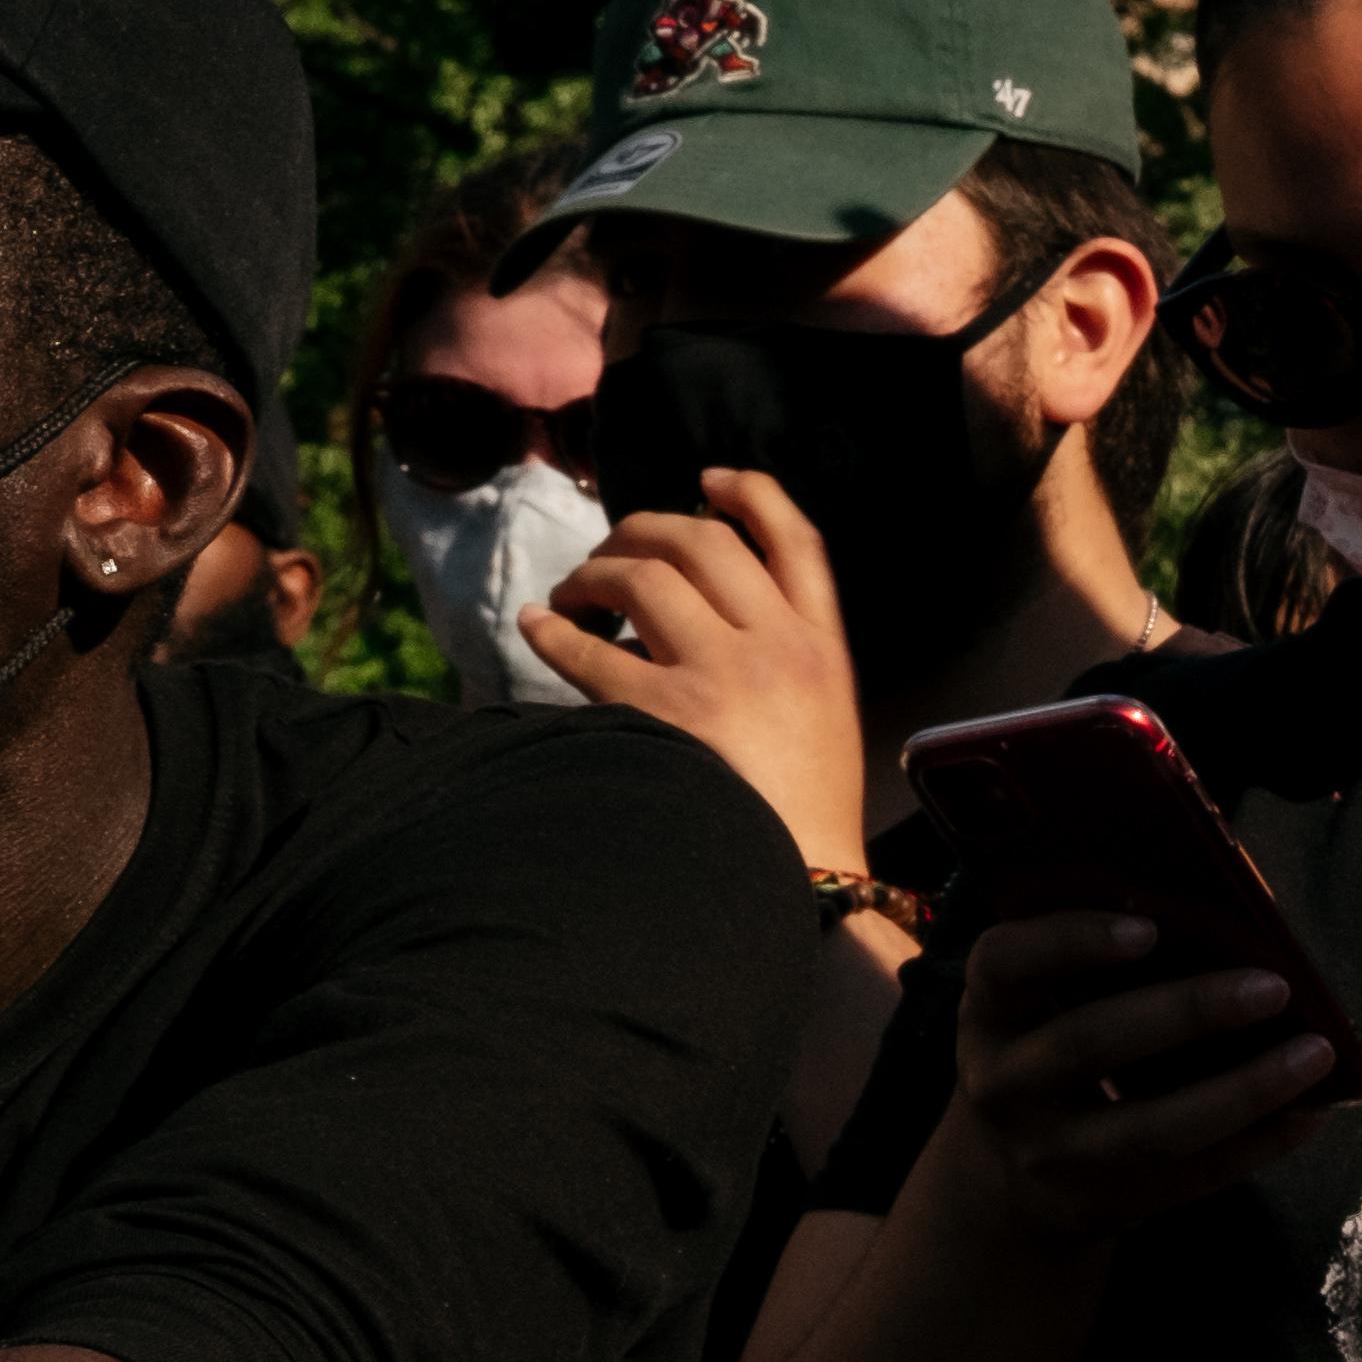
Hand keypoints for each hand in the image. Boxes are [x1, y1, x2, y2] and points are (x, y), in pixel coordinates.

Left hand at [523, 467, 874, 868]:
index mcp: (825, 647)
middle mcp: (778, 646)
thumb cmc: (806, 809)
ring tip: (571, 595)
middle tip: (611, 552)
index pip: (797, 541)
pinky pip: (590, 651)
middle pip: (703, 542)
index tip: (708, 482)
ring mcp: (724, 677)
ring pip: (643, 579)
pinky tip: (535, 628)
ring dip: (593, 574)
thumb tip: (707, 602)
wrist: (805, 879)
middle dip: (644, 531)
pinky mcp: (667, 717)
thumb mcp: (826, 715)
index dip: (751, 493)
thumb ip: (789, 654)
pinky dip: (552, 631)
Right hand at [916, 908, 1350, 1245]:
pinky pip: (1192, 1175)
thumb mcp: (1043, 1007)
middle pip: (1090, 1043)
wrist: (1009, 1182)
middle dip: (1188, 1012)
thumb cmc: (1053, 1054)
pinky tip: (1310, 1110)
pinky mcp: (1102, 1204)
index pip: (1004, 963)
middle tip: (1274, 986)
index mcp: (990, 1011)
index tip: (1148, 928)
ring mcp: (1051, 1153)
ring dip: (1244, 1089)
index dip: (1070, 941)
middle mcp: (1004, 1084)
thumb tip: (1232, 913)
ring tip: (1316, 1052)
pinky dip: (1260, 1142)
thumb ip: (1101, 964)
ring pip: (1152, 1129)